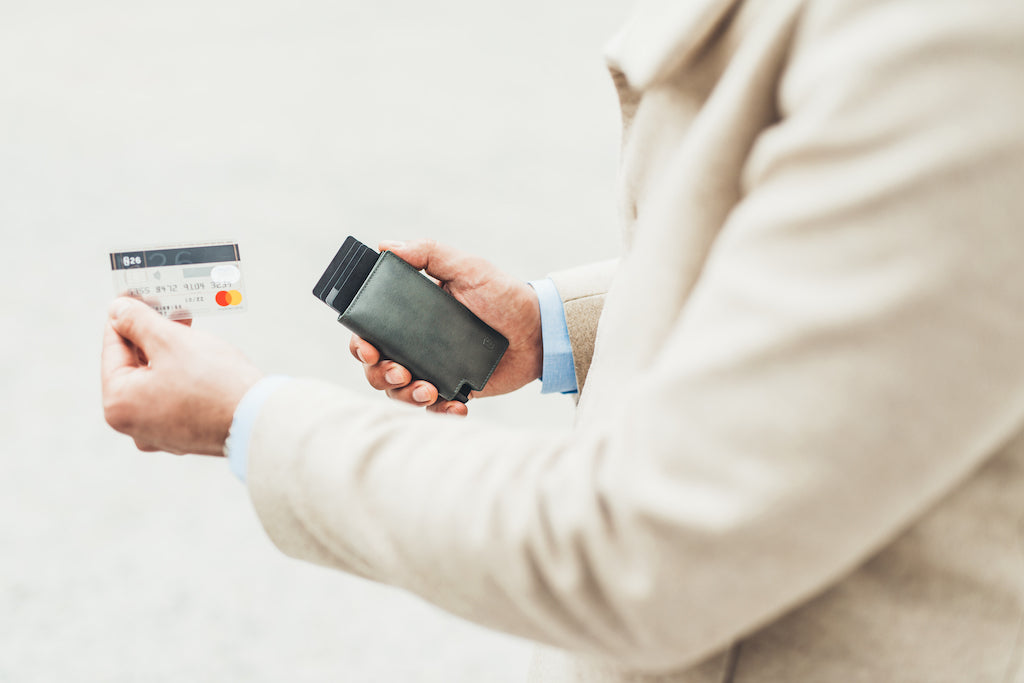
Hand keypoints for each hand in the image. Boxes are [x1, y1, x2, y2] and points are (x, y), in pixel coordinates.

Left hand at [101, 297, 263, 454]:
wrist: (259, 421)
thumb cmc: (215, 384)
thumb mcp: (171, 341)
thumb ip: (137, 321)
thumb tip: (117, 311)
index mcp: (118, 404)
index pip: (113, 347)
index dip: (126, 316)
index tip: (136, 295)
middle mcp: (133, 425)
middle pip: (135, 366)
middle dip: (152, 336)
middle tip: (169, 309)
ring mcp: (159, 434)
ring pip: (156, 381)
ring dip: (170, 354)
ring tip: (188, 329)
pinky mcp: (184, 435)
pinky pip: (174, 397)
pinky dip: (182, 376)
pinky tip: (199, 358)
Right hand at [350, 239, 542, 415]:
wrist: (540, 329)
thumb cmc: (503, 294)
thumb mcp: (467, 267)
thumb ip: (429, 253)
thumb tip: (386, 246)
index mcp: (411, 314)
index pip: (370, 331)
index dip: (360, 342)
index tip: (367, 346)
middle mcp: (417, 343)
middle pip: (377, 366)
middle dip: (379, 373)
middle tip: (399, 371)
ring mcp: (434, 368)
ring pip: (400, 391)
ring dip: (405, 395)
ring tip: (427, 390)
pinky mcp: (454, 389)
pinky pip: (436, 408)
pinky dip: (440, 411)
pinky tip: (456, 405)